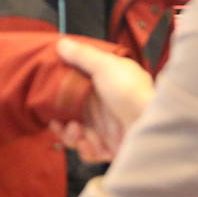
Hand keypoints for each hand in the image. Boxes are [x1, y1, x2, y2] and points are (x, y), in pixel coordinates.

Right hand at [53, 38, 154, 161]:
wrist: (148, 125)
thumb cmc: (130, 92)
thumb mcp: (105, 65)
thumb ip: (82, 55)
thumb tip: (62, 43)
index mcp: (107, 86)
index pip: (80, 89)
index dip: (62, 96)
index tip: (50, 97)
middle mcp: (107, 108)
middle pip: (74, 116)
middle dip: (63, 121)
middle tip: (59, 121)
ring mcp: (109, 129)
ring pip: (78, 136)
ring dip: (71, 136)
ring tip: (77, 132)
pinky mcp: (111, 149)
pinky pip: (89, 153)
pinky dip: (86, 150)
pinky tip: (89, 144)